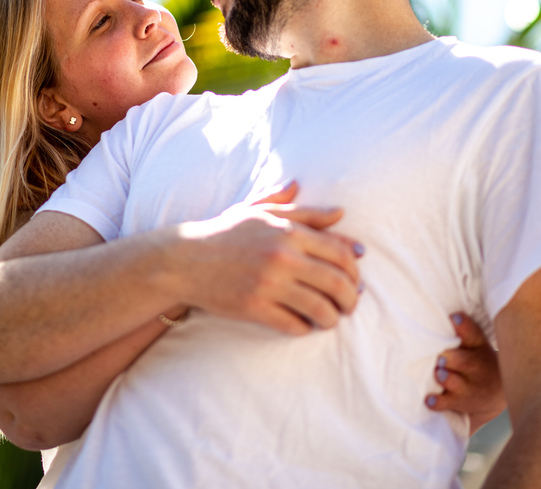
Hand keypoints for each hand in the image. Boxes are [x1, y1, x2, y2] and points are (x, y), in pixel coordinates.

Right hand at [168, 181, 363, 334]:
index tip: (355, 280)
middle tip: (350, 306)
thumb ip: (302, 211)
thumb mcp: (261, 212)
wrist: (185, 260)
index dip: (354, 270)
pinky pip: (294, 325)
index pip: (340, 253)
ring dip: (332, 319)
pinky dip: (305, 328)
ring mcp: (269, 283)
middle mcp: (282, 256)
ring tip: (330, 320)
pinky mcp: (254, 307)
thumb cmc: (225, 233)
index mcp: (288, 230)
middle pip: (337, 283)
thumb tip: (340, 212)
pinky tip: (304, 325)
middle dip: (350, 299)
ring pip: (320, 308)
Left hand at [424, 312, 505, 431]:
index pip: (473, 334)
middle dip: (453, 358)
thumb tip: (447, 313)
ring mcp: (467, 387)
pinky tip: (429, 400)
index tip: (454, 317)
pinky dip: (438, 403)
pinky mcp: (459, 402)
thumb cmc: (478, 360)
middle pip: (465, 361)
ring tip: (439, 375)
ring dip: (447, 379)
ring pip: (456, 383)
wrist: (496, 393)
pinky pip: (447, 403)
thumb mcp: (477, 344)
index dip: (464, 325)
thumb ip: (463, 329)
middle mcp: (475, 367)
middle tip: (442, 356)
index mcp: (478, 347)